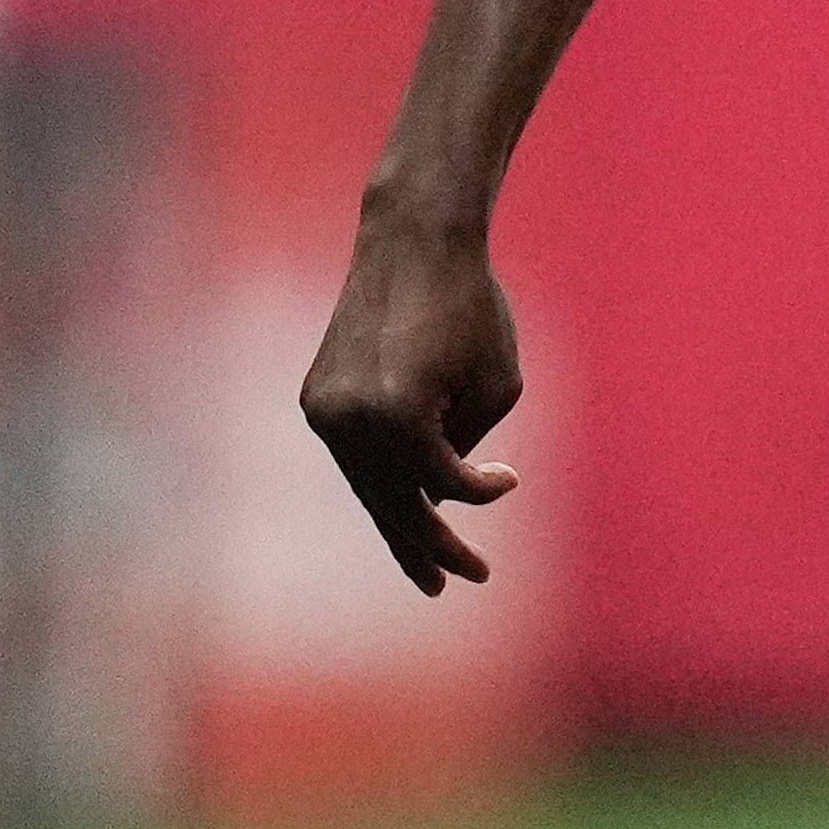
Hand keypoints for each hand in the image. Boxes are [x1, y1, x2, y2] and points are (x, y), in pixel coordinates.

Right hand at [299, 208, 523, 593]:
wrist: (413, 243)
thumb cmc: (470, 309)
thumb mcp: (495, 385)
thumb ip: (464, 448)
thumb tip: (433, 494)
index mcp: (397, 416)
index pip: (442, 484)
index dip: (481, 491)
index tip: (511, 477)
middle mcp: (349, 418)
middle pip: (392, 503)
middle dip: (426, 547)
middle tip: (453, 585)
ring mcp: (325, 410)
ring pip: (366, 484)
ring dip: (397, 522)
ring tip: (424, 568)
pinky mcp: (317, 396)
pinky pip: (353, 454)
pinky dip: (379, 478)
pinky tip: (401, 504)